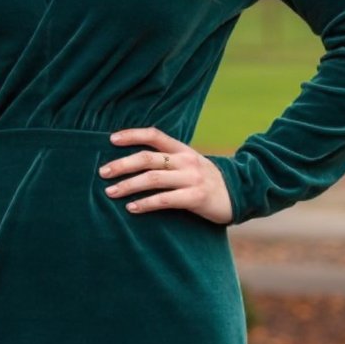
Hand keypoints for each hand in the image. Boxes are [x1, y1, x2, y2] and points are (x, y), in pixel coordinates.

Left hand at [99, 126, 234, 224]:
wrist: (241, 194)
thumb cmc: (207, 180)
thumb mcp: (190, 163)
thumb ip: (168, 160)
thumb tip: (135, 162)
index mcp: (182, 149)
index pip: (154, 135)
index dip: (132, 135)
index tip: (111, 139)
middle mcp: (186, 160)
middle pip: (148, 158)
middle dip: (122, 164)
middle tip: (103, 173)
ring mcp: (192, 178)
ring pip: (153, 178)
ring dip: (129, 185)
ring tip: (110, 192)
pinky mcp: (196, 197)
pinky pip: (166, 200)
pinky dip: (146, 204)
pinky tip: (132, 208)